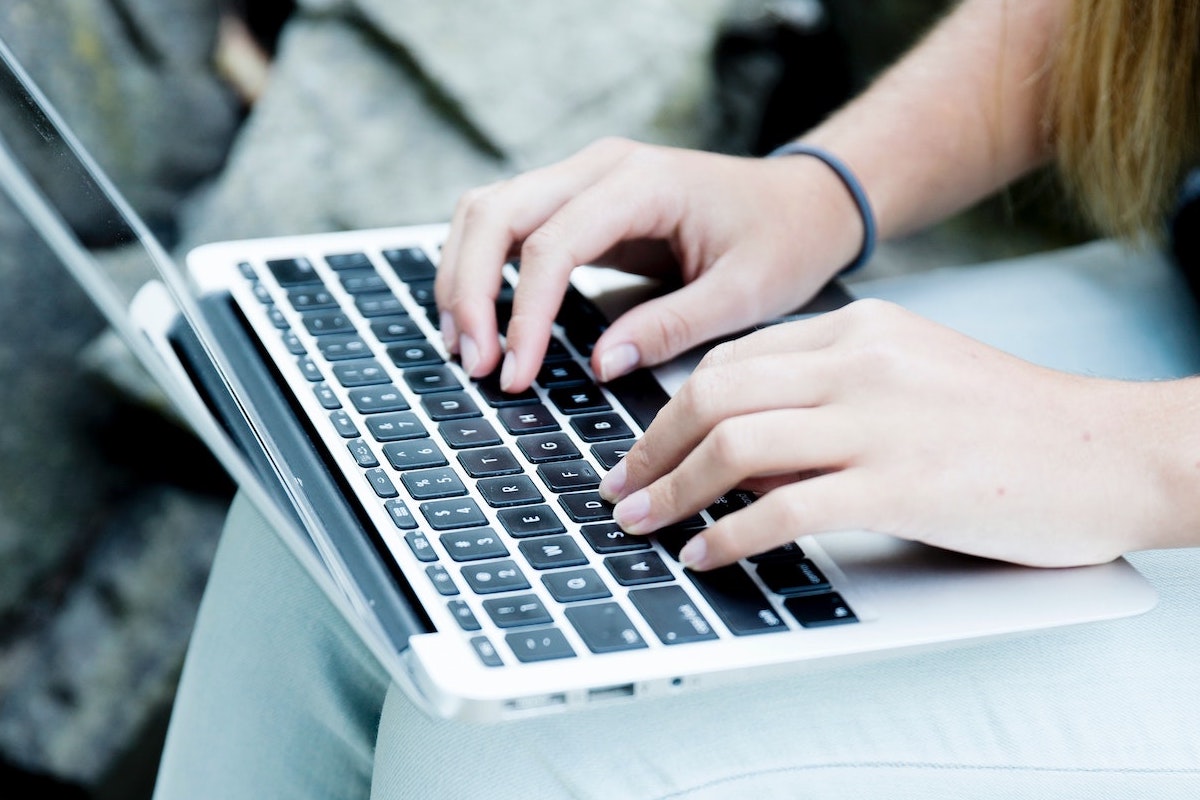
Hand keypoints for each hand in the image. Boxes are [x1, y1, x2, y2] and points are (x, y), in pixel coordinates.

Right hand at [435, 137, 862, 390]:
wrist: (805, 203)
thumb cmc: (783, 240)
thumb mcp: (745, 293)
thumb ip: (672, 327)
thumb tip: (600, 365)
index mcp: (642, 183)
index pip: (550, 244)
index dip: (522, 313)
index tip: (514, 373)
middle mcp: (600, 168)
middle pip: (494, 213)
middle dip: (470, 291)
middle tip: (474, 364)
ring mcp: (583, 180)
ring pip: (486, 212)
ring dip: (463, 277)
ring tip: (466, 348)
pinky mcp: (579, 205)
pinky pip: (507, 226)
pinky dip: (482, 270)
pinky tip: (483, 321)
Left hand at [599, 298, 1177, 568]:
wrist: (1115, 451)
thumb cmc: (1014, 424)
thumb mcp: (912, 378)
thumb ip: (830, 397)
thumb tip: (740, 446)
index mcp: (860, 329)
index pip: (733, 360)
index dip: (670, 409)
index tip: (642, 449)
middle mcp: (862, 362)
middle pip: (715, 392)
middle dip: (651, 447)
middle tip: (620, 488)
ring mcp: (881, 420)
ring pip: (736, 442)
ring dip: (672, 489)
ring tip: (640, 523)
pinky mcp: (903, 484)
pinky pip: (786, 507)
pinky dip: (729, 534)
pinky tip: (705, 555)